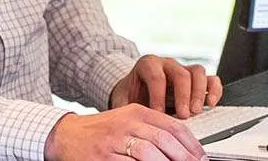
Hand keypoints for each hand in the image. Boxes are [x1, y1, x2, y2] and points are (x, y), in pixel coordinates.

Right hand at [44, 105, 204, 160]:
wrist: (65, 135)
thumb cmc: (101, 131)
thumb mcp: (127, 121)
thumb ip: (152, 129)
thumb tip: (181, 147)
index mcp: (137, 111)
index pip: (172, 126)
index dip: (191, 144)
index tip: (201, 156)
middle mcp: (126, 123)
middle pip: (164, 139)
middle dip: (184, 157)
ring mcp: (114, 140)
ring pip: (148, 152)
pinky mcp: (104, 157)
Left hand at [109, 55, 222, 117]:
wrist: (135, 90)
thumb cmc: (131, 95)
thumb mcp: (123, 100)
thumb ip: (126, 108)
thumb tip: (127, 122)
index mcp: (148, 65)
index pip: (156, 76)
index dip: (158, 96)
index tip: (158, 113)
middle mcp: (167, 64)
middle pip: (181, 73)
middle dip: (183, 96)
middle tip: (183, 115)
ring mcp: (184, 70)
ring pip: (198, 72)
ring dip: (199, 93)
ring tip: (195, 111)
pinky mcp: (197, 80)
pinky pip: (211, 79)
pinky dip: (214, 91)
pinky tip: (211, 104)